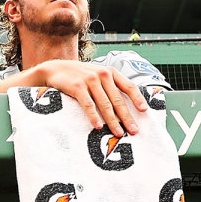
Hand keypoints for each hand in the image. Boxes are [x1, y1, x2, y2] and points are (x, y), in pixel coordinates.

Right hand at [26, 59, 147, 135]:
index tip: (144, 111)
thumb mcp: (97, 75)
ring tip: (118, 133)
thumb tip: (124, 106)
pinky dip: (93, 116)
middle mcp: (103, 75)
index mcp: (111, 73)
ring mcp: (90, 80)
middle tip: (133, 130)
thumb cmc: (79, 76)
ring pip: (105, 104)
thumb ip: (110, 86)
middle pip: (118, 100)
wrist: (56, 69)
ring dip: (112, 121)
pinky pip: (88, 104)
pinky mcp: (77, 87)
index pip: (129, 86)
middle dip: (127, 117)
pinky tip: (98, 126)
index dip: (137, 99)